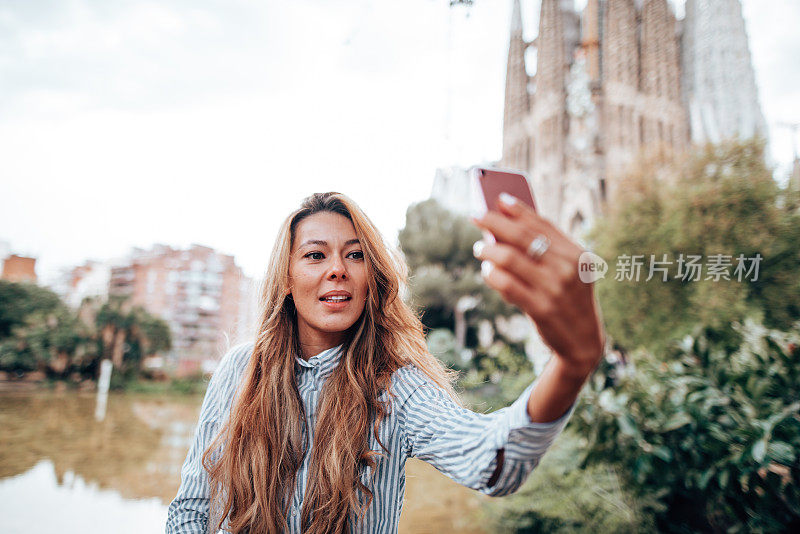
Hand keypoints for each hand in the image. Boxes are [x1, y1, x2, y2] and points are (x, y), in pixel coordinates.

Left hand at [471, 194, 605, 379]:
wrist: (583, 342)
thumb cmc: (568, 300)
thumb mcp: (567, 273)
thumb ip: (544, 251)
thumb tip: (502, 228)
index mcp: (577, 255)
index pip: (543, 225)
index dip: (519, 210)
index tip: (499, 199)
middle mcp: (568, 269)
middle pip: (523, 237)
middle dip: (495, 222)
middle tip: (476, 216)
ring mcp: (555, 289)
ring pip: (510, 259)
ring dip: (488, 249)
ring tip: (478, 247)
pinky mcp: (541, 308)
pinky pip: (507, 284)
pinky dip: (491, 273)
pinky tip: (486, 269)